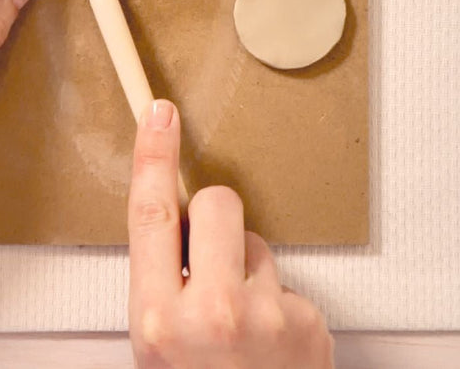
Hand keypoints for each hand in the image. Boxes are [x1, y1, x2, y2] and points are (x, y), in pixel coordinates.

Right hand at [128, 100, 333, 368]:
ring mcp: (267, 317)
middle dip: (215, 220)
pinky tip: (275, 351)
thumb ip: (161, 284)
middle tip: (213, 262)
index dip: (153, 154)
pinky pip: (290, 287)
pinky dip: (283, 311)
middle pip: (217, 205)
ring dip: (251, 275)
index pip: (150, 212)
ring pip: (257, 245)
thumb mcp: (156, 347)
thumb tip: (178, 228)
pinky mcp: (309, 325)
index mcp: (157, 315)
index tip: (159, 115)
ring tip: (247, 333)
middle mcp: (211, 311)